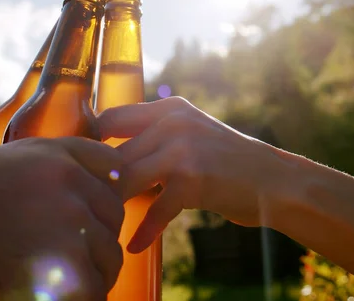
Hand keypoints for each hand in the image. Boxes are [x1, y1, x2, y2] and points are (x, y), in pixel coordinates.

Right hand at [0, 137, 124, 300]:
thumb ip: (19, 161)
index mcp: (51, 152)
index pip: (110, 166)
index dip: (101, 194)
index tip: (86, 215)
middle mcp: (67, 177)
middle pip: (112, 213)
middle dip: (92, 237)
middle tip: (58, 255)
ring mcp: (70, 217)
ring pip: (108, 253)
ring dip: (87, 271)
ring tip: (48, 277)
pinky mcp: (68, 263)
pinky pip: (95, 288)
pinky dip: (78, 298)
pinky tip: (47, 294)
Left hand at [98, 97, 294, 252]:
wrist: (273, 179)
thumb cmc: (226, 160)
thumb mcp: (191, 132)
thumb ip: (155, 135)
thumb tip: (110, 156)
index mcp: (168, 108)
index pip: (110, 118)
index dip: (90, 143)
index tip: (80, 165)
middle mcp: (171, 123)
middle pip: (115, 154)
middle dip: (101, 181)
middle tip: (87, 202)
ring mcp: (182, 150)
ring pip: (128, 179)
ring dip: (115, 205)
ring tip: (105, 222)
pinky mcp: (192, 180)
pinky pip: (156, 210)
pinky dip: (145, 231)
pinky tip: (134, 245)